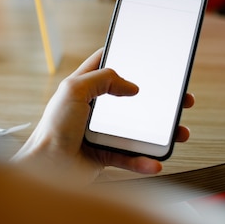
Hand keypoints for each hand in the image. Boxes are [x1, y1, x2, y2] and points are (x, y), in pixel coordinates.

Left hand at [13, 48, 194, 182]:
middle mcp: (92, 110)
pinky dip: (144, 161)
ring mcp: (100, 133)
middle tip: (178, 98)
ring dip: (160, 133)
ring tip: (178, 132)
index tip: (146, 54)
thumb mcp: (73, 90)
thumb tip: (131, 87)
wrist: (46, 168)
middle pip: (130, 99)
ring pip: (137, 131)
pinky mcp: (104, 156)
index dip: (123, 58)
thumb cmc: (52, 129)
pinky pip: (130, 158)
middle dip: (156, 99)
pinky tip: (154, 162)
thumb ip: (102, 78)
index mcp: (82, 88)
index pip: (104, 65)